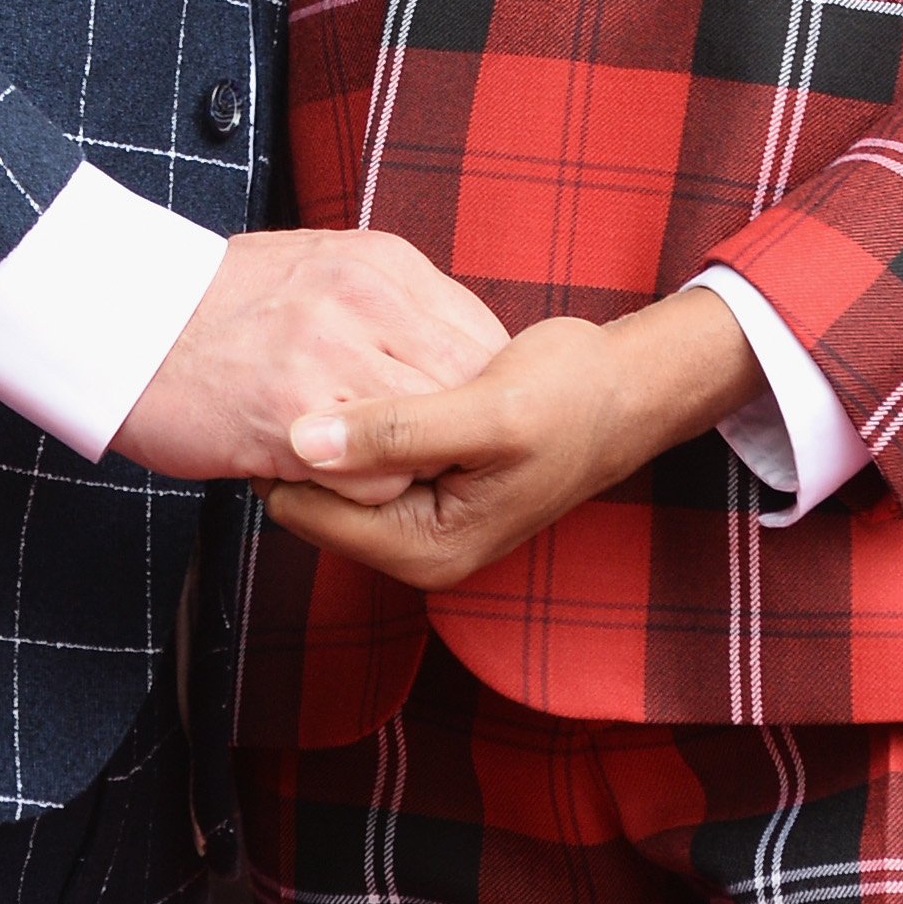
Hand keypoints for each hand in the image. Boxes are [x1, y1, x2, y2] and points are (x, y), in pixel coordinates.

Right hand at [113, 230, 510, 487]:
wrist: (122, 323)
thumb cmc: (216, 306)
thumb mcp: (318, 271)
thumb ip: (387, 305)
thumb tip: (446, 350)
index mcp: (380, 261)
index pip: (481, 339)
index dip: (474, 395)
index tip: (449, 424)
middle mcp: (368, 297)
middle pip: (471, 389)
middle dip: (454, 437)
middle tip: (416, 462)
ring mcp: (333, 352)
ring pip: (433, 438)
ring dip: (407, 468)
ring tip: (361, 469)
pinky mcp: (296, 414)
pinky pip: (378, 480)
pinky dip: (361, 495)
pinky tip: (317, 476)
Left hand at [267, 289, 762, 591]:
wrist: (622, 391)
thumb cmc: (568, 398)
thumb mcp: (486, 412)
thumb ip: (393, 432)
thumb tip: (299, 441)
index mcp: (425, 550)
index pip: (306, 510)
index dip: (285, 447)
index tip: (280, 374)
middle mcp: (415, 549)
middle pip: (311, 497)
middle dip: (303, 437)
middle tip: (298, 353)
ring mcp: (419, 520)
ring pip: (332, 473)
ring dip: (329, 421)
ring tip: (328, 352)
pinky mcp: (424, 486)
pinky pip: (361, 457)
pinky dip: (356, 415)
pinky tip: (363, 366)